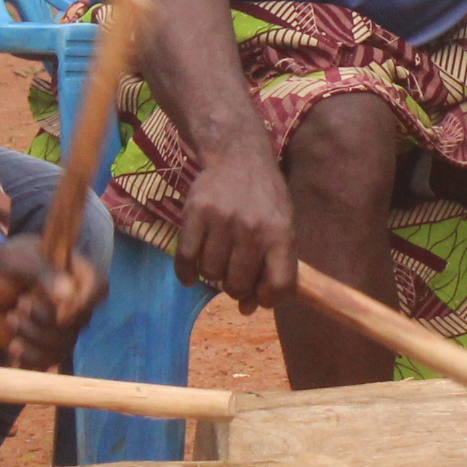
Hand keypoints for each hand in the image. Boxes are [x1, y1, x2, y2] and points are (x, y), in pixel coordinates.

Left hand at [0, 232, 104, 368]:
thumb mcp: (13, 261)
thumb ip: (40, 271)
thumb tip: (67, 294)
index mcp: (71, 272)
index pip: (98, 286)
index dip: (85, 301)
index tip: (60, 308)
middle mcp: (72, 300)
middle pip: (81, 319)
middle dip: (46, 317)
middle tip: (20, 303)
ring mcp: (60, 326)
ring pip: (65, 343)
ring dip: (33, 334)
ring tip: (10, 319)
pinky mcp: (46, 347)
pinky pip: (50, 361)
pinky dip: (30, 356)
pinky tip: (13, 346)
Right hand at [171, 143, 295, 309]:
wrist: (239, 156)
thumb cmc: (265, 198)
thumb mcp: (281, 226)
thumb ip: (271, 267)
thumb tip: (248, 309)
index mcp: (281, 233)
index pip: (280, 284)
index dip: (269, 298)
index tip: (260, 295)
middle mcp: (252, 229)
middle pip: (238, 285)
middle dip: (236, 287)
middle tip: (234, 274)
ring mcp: (222, 220)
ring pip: (211, 274)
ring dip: (213, 275)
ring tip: (218, 260)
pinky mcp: (195, 213)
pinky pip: (185, 258)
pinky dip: (186, 273)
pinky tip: (191, 273)